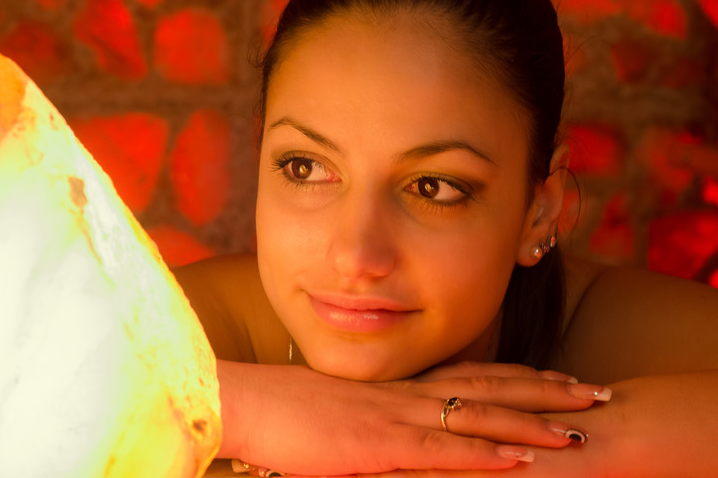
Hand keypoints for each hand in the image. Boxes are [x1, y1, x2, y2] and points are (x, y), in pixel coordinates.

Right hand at [218, 360, 608, 476]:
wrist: (240, 401)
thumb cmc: (278, 411)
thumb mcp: (333, 413)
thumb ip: (370, 419)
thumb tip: (392, 433)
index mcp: (395, 389)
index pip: (470, 376)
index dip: (517, 377)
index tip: (557, 377)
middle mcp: (405, 396)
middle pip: (488, 387)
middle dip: (544, 391)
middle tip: (594, 391)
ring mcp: (394, 418)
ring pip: (478, 417)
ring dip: (532, 423)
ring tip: (580, 426)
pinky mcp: (379, 445)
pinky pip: (444, 451)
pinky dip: (488, 455)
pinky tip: (525, 459)